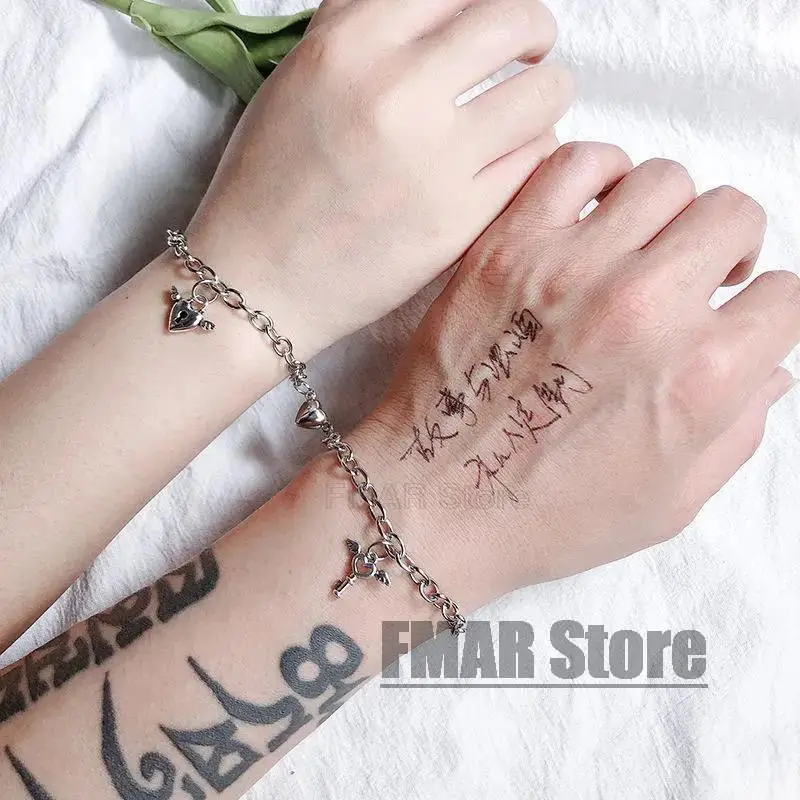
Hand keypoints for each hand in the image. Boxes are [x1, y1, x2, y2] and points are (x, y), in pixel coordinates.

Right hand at [188, 0, 571, 355]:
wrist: (260, 280)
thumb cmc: (268, 183)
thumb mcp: (299, 80)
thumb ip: (360, 28)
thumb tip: (432, 9)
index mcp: (350, 43)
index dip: (482, 3)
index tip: (492, 24)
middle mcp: (399, 89)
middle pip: (514, 23)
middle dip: (533, 32)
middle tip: (530, 54)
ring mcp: (436, 158)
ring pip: (544, 94)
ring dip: (543, 97)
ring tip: (521, 116)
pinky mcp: (460, 218)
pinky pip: (535, 161)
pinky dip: (530, 154)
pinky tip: (506, 165)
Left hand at [350, 142, 799, 609]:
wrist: (436, 501)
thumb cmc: (549, 517)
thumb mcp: (672, 499)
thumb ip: (737, 427)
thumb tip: (768, 366)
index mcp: (702, 375)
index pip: (783, 296)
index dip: (762, 310)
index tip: (734, 318)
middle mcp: (646, 308)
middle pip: (732, 215)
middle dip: (728, 248)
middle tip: (697, 277)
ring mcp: (571, 268)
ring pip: (663, 179)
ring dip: (666, 212)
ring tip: (640, 247)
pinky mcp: (507, 248)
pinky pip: (574, 160)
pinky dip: (598, 172)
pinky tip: (593, 213)